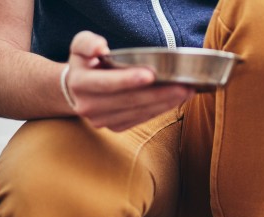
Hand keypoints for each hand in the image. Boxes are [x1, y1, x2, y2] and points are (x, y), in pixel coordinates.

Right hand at [64, 31, 194, 131]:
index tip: (151, 74)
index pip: (106, 83)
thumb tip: (101, 47)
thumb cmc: (85, 63)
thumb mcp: (80, 46)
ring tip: (187, 92)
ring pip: (139, 112)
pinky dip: (160, 110)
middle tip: (184, 86)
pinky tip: (176, 100)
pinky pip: (142, 119)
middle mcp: (89, 106)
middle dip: (159, 94)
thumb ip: (88, 43)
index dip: (128, 80)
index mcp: (80, 83)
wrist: (76, 90)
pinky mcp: (115, 127)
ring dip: (165, 103)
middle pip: (129, 101)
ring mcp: (102, 120)